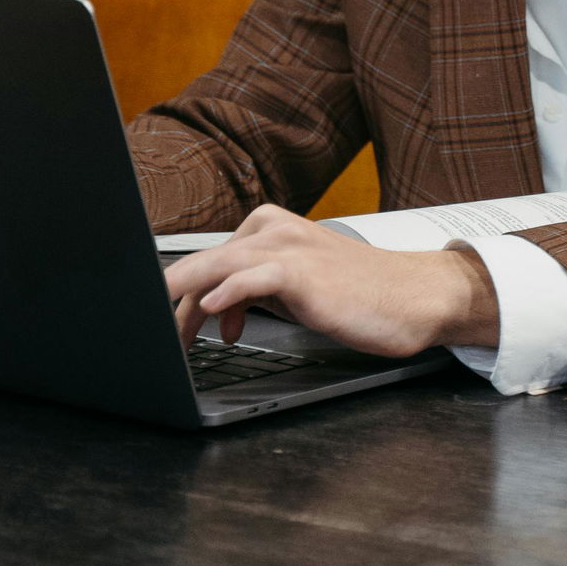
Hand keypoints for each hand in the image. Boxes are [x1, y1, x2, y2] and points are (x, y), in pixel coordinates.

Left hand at [164, 205, 499, 358]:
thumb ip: (250, 293)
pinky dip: (228, 291)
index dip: (178, 296)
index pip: (208, 261)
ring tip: (165, 331)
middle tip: (153, 336)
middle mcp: (274, 229)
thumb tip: (207, 314)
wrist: (413, 297)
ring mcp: (289, 247)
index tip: (162, 325)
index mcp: (268, 229)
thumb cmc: (356, 296)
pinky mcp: (305, 271)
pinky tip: (211, 310)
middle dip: (170, 302)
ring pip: (219, 264)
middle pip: (204, 262)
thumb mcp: (292, 290)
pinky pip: (255, 276)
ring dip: (184, 300)